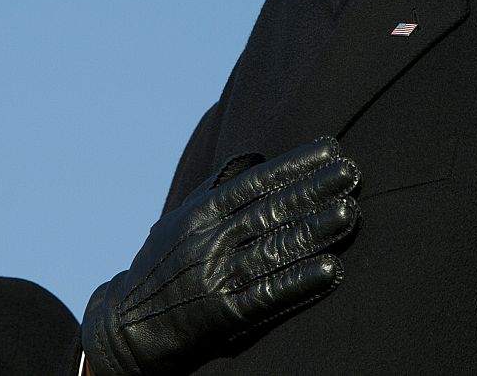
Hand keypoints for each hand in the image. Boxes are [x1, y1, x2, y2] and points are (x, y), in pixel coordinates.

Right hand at [83, 137, 359, 375]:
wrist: (125, 326)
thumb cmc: (162, 267)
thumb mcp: (179, 220)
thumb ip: (217, 189)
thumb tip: (256, 158)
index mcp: (201, 213)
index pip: (256, 182)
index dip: (295, 164)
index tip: (330, 149)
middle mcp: (209, 240)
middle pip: (270, 210)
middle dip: (314, 190)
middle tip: (351, 173)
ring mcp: (216, 276)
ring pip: (274, 248)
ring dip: (315, 230)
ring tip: (350, 212)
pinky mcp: (223, 315)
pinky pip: (268, 295)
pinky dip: (300, 282)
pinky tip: (331, 268)